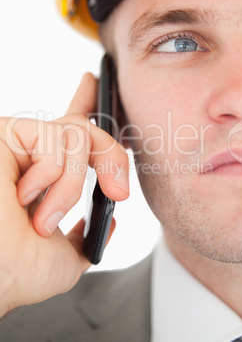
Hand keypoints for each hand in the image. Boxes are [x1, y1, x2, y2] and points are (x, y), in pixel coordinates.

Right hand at [0, 73, 128, 316]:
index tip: (91, 83)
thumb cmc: (21, 271)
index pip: (68, 131)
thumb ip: (89, 236)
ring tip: (44, 219)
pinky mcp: (7, 134)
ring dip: (71, 185)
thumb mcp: (69, 256)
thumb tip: (108, 220)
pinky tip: (23, 196)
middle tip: (118, 191)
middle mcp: (33, 156)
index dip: (83, 102)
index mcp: (46, 177)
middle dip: (111, 157)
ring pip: (76, 136)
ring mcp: (20, 144)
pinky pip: (53, 138)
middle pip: (85, 128)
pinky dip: (51, 174)